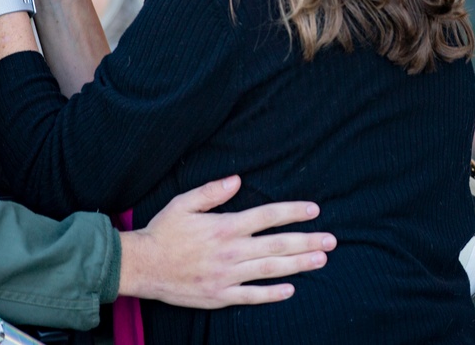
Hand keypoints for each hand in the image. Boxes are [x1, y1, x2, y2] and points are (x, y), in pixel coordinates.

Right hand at [118, 176, 335, 307]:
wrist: (142, 266)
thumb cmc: (163, 232)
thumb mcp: (184, 203)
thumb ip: (212, 191)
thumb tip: (237, 179)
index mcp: (224, 227)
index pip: (266, 217)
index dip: (292, 212)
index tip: (313, 210)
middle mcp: (230, 252)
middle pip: (277, 245)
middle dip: (307, 241)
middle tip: (331, 240)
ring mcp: (227, 276)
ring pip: (270, 270)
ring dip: (299, 265)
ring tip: (321, 260)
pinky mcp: (220, 295)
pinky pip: (252, 295)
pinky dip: (272, 293)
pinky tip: (291, 289)